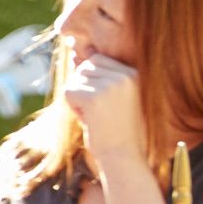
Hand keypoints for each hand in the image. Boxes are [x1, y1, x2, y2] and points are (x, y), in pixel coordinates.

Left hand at [63, 46, 145, 164]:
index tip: (104, 102)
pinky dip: (73, 108)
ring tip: (97, 116)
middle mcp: (125, 75)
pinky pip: (68, 92)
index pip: (97, 59)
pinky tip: (90, 120)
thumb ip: (101, 74)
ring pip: (75, 80)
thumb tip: (78, 48)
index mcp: (134, 73)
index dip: (92, 81)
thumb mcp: (115, 95)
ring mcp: (110, 85)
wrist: (123, 155)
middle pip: (84, 68)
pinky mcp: (94, 97)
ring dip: (78, 99)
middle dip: (84, 90)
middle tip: (100, 111)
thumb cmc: (118, 127)